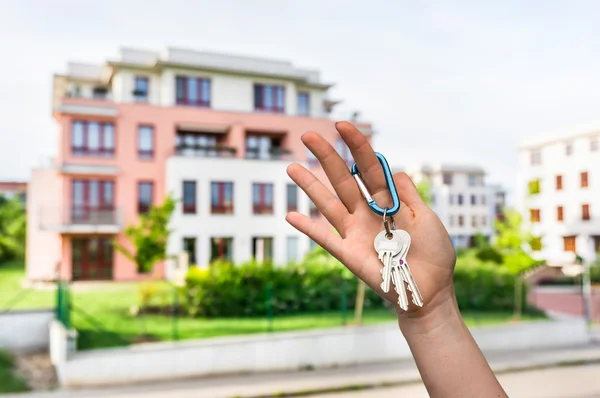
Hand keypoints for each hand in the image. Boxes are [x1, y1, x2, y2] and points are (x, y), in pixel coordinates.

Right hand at [286, 122, 457, 330]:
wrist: (431, 290)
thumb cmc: (433, 254)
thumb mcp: (427, 217)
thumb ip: (408, 193)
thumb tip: (393, 169)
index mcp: (387, 201)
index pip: (368, 167)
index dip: (356, 146)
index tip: (341, 125)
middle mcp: (366, 212)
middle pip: (343, 179)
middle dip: (326, 156)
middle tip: (308, 136)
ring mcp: (355, 232)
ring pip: (329, 203)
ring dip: (309, 186)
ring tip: (291, 167)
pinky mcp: (349, 254)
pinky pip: (325, 239)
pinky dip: (309, 228)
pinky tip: (290, 215)